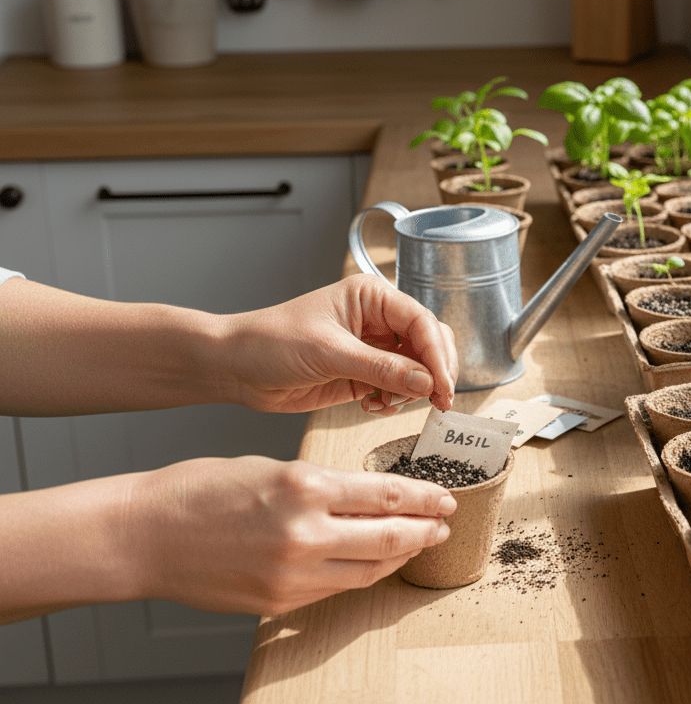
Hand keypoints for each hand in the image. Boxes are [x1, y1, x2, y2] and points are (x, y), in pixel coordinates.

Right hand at [130, 457, 454, 615]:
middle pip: (390, 537)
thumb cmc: (200, 490)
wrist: (143, 535)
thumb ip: (324, 486)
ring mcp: (292, 574)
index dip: (425, 497)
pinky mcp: (279, 601)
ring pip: (368, 570)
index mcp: (304, 487)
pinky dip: (362, 574)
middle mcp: (304, 533)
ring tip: (418, 544)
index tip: (445, 497)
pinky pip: (335, 587)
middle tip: (445, 523)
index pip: (388, 494)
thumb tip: (372, 498)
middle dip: (425, 530)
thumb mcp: (272, 468)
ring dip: (400, 557)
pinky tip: (373, 562)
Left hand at [223, 274, 458, 413]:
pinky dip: (394, 402)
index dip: (437, 355)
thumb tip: (427, 383)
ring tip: (387, 403)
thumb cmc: (270, 341)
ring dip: (411, 391)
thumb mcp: (329, 352)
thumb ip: (382, 368)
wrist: (234, 367)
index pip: (421, 322)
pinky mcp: (363, 376)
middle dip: (434, 373)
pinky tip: (375, 407)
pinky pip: (396, 389)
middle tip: (438, 401)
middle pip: (428, 343)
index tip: (443, 385)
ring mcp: (371, 349)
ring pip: (417, 370)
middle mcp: (376, 320)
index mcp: (371, 297)